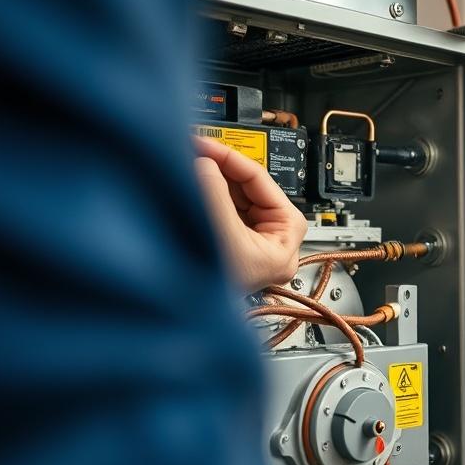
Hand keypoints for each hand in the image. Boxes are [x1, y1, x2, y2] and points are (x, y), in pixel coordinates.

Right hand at [194, 136, 307, 292]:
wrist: (180, 322)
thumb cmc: (209, 297)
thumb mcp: (220, 233)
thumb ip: (215, 193)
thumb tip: (207, 163)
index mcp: (285, 242)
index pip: (262, 182)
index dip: (231, 157)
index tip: (206, 143)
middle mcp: (271, 244)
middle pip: (246, 187)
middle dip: (217, 168)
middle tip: (193, 149)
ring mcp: (249, 245)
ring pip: (229, 196)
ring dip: (207, 179)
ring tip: (186, 163)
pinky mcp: (228, 246)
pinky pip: (217, 208)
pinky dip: (202, 194)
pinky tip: (187, 183)